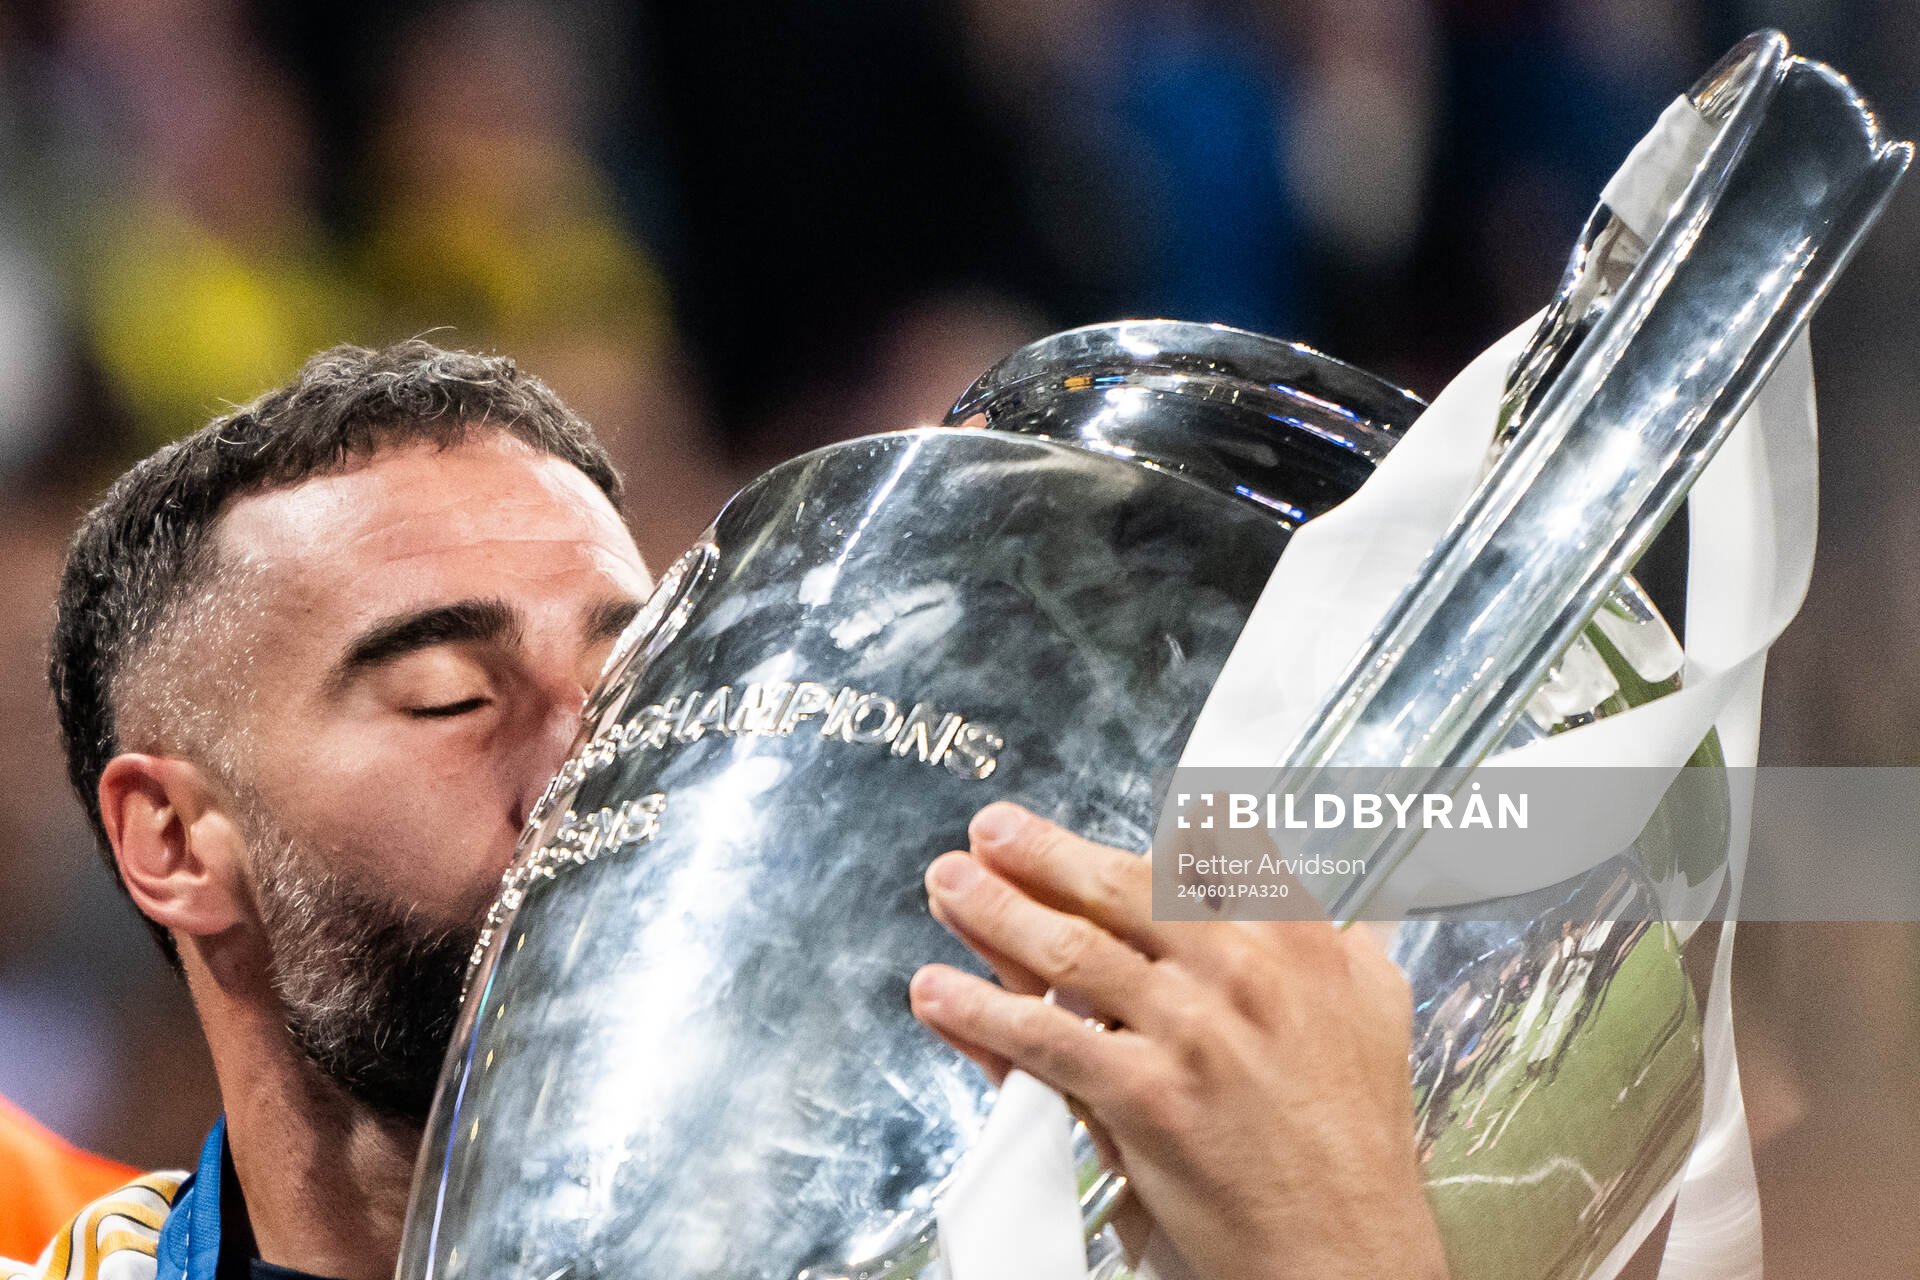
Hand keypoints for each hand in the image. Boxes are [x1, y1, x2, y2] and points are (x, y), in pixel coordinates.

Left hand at [909, 803, 1447, 1279]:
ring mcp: (1188, 1029)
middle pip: (1118, 886)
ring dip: (994, 911)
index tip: (1102, 818)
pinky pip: (1042, 1038)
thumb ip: (1335, 933)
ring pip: (1068, 951)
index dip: (1142, 829)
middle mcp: (1242, 969)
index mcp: (1298, 936)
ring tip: (950, 886)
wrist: (1343, 1246)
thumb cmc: (1356, 1135)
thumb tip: (1300, 876)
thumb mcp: (1374, 1003)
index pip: (1210, 849)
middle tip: (991, 830)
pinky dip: (980, 1010)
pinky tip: (940, 992)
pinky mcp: (1142, 1093)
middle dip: (1041, 851)